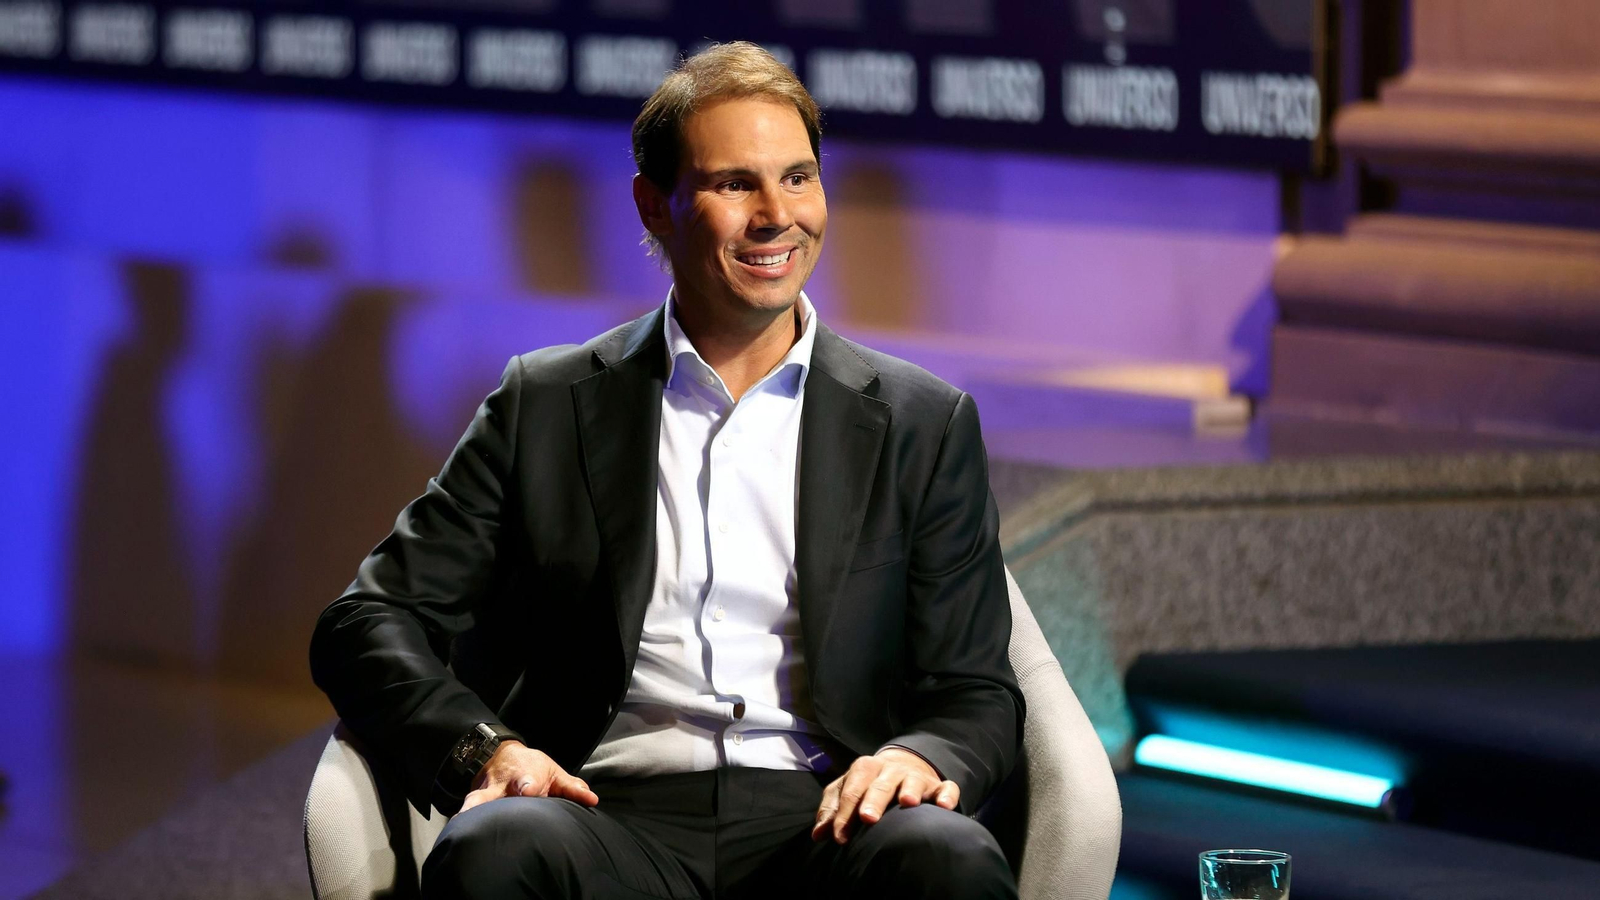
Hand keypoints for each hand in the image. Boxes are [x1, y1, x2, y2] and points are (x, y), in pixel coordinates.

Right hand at [458, 740, 599, 814]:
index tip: (528, 791)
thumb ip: (571, 787)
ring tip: (462, 824)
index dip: (527, 787)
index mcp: (525, 778)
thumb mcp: (553, 772)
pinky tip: (456, 831)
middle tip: (488, 810)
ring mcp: (485, 793)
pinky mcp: (473, 800)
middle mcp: (502, 786)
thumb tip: (592, 799)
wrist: (498, 755)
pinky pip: (466, 811)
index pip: (526, 782)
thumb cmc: (530, 767)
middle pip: (496, 793)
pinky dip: (461, 819)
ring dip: (470, 812)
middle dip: (491, 801)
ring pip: (475, 802)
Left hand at [811, 747, 959, 843]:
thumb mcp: (848, 791)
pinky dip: (946, 795)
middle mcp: (891, 770)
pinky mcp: (937, 786)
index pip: (852, 790)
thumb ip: (832, 810)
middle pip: (881, 783)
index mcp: (865, 768)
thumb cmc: (869, 784)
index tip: (840, 837)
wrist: (903, 764)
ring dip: (910, 790)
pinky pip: (946, 788)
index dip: (844, 813)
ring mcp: (916, 776)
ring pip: (913, 780)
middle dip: (874, 799)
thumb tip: (819, 834)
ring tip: (908, 802)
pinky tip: (944, 807)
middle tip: (868, 818)